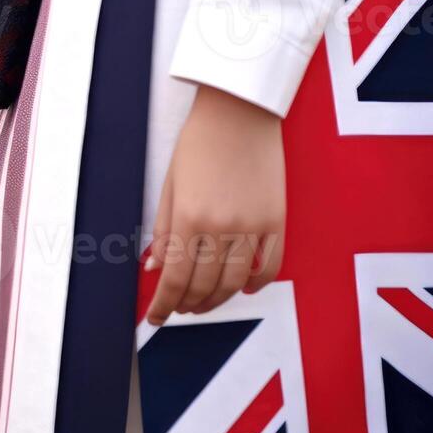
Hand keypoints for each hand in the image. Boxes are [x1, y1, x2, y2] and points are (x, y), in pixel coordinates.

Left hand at [143, 85, 285, 324]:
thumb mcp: (170, 185)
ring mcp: (254, 225)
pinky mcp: (277, 220)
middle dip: (188, 304)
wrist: (240, 113)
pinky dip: (255, 283)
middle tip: (178, 309)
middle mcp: (222, 226)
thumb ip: (164, 230)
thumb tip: (155, 268)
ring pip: (235, 282)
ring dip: (217, 300)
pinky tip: (241, 288)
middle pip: (205, 285)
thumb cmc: (198, 144)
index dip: (164, 304)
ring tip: (203, 304)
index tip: (156, 318)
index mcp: (189, 217)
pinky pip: (270, 266)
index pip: (175, 277)